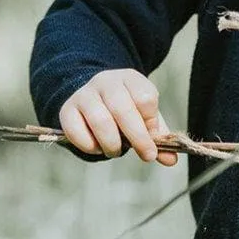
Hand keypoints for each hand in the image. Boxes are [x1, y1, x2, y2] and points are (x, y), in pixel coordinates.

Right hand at [59, 69, 177, 165]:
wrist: (94, 96)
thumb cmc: (126, 108)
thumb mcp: (145, 115)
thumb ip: (158, 136)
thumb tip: (171, 161)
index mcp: (130, 78)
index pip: (145, 98)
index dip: (151, 122)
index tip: (153, 138)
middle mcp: (106, 82)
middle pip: (123, 110)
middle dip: (138, 138)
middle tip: (147, 155)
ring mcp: (84, 94)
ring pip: (100, 120)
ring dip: (112, 143)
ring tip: (116, 151)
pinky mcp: (67, 109)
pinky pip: (75, 130)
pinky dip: (89, 145)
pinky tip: (97, 148)